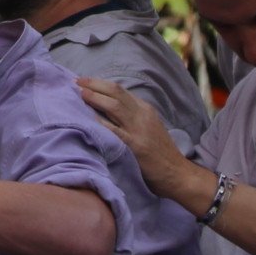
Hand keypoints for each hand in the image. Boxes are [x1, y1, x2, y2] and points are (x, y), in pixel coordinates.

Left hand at [75, 77, 197, 198]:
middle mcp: (142, 115)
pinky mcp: (136, 146)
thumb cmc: (160, 151)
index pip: (120, 90)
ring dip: (95, 97)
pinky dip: (101, 122)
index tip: (84, 81)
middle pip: (115, 92)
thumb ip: (132, 114)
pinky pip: (115, 131)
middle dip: (94, 84)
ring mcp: (139, 130)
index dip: (100, 83)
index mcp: (145, 109)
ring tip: (80, 94)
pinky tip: (88, 118)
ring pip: (114, 106)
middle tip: (77, 81)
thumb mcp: (149, 125)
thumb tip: (106, 103)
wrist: (178, 173)